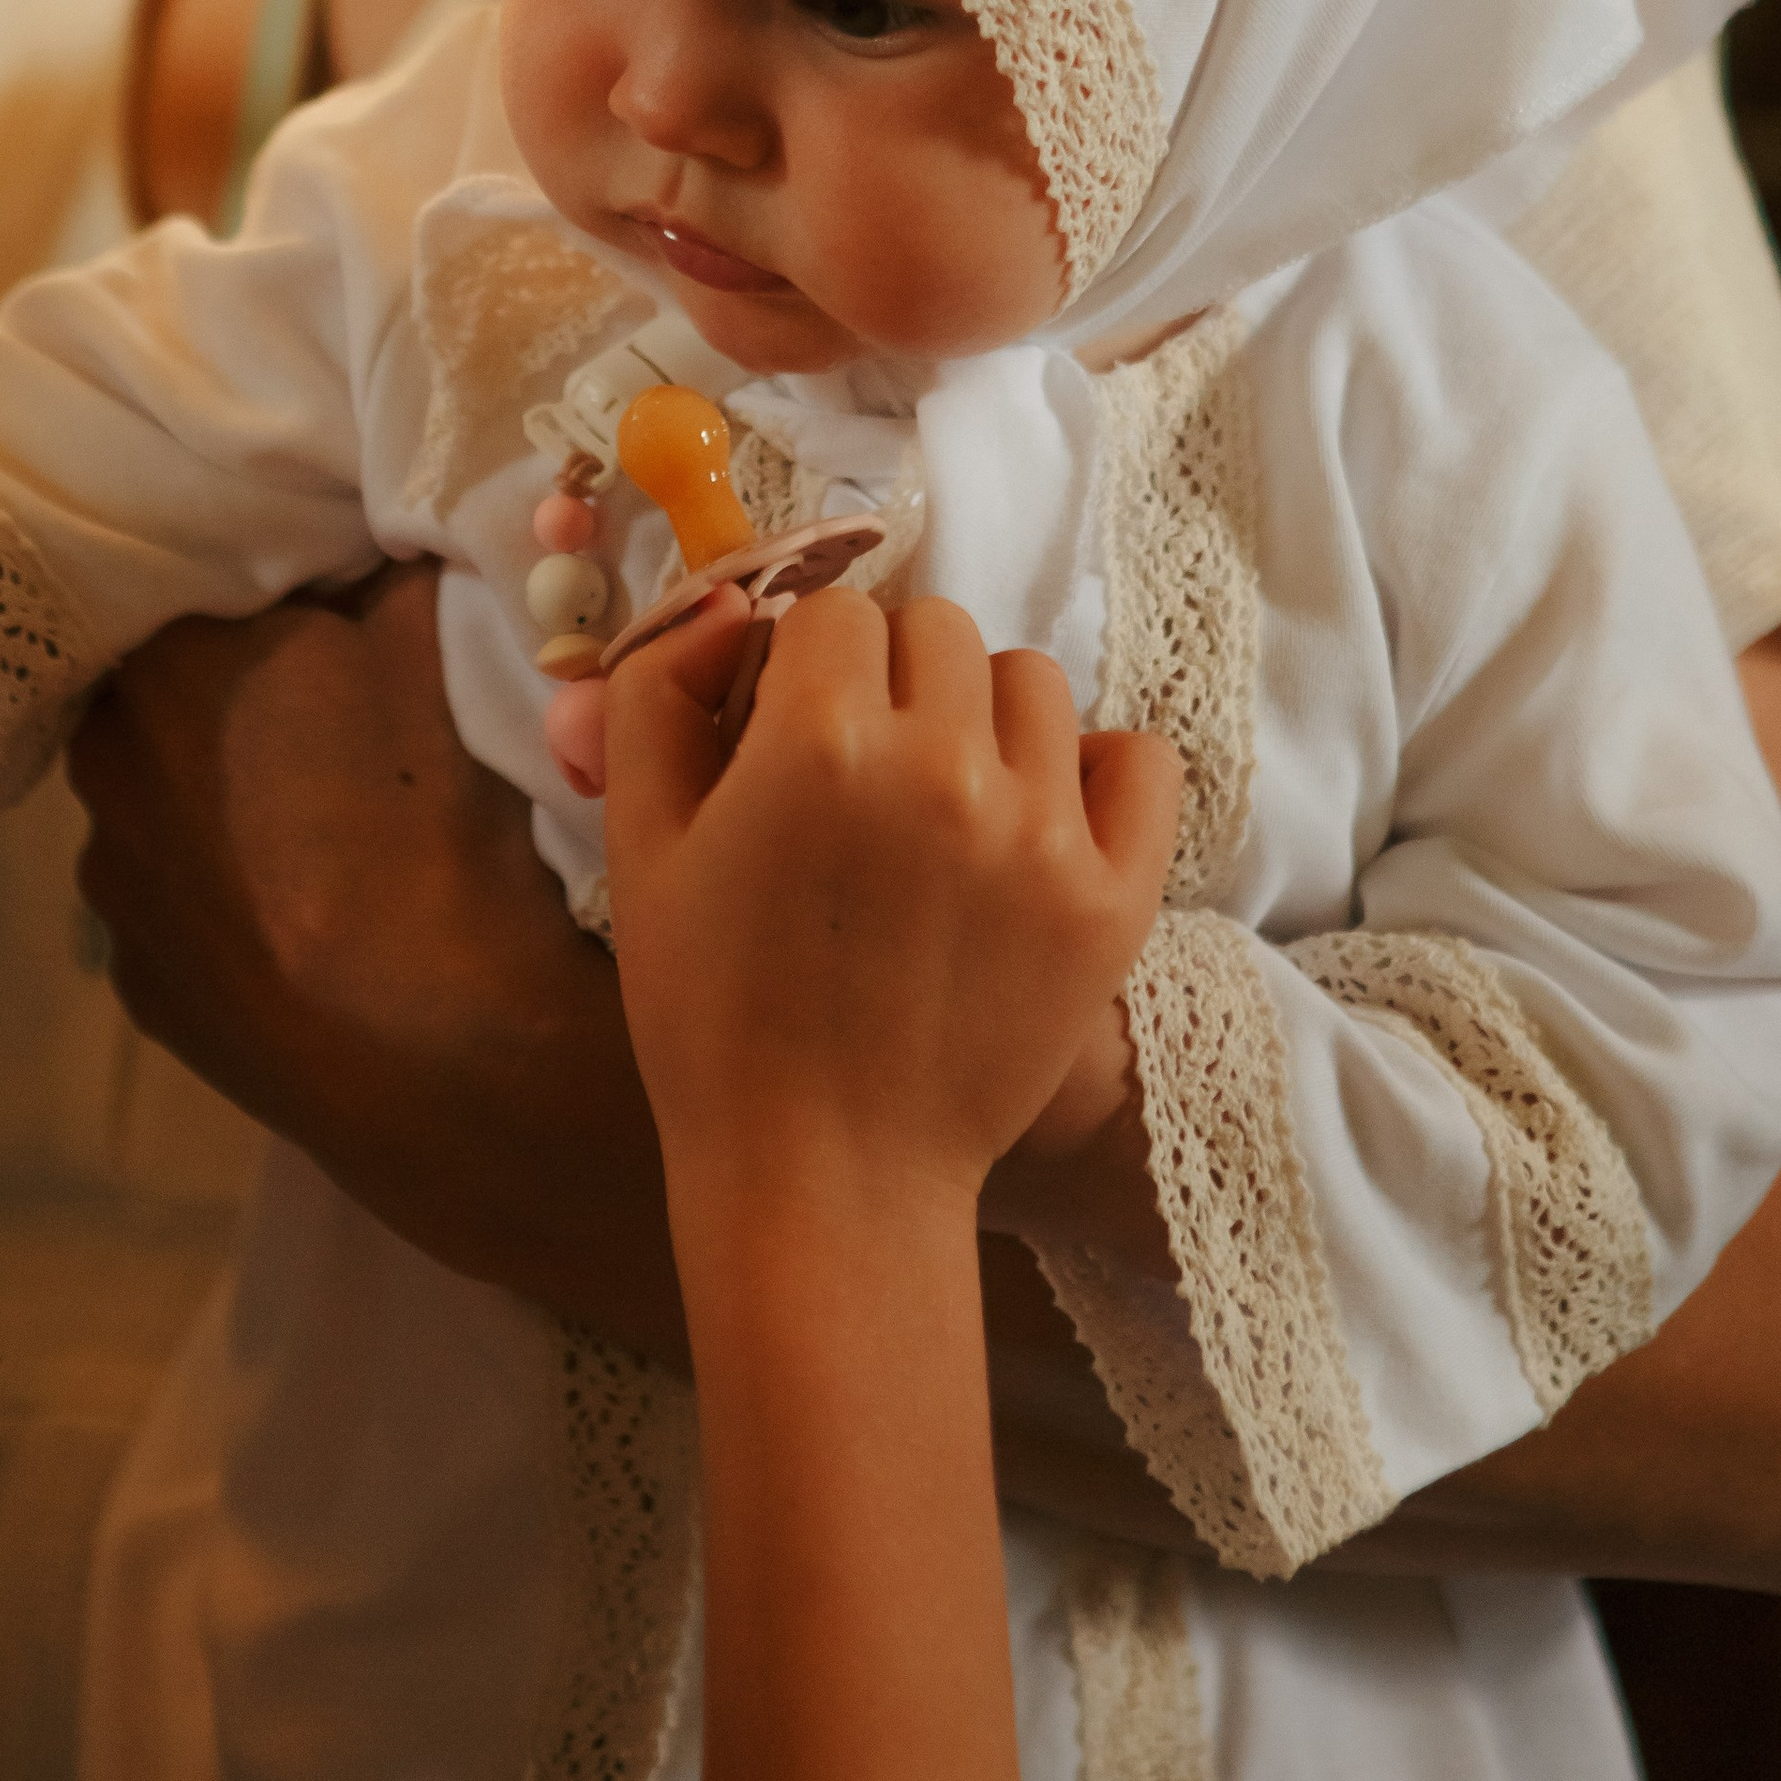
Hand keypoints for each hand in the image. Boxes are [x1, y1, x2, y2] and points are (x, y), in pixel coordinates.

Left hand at [66, 570, 687, 1341]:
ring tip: (328, 814)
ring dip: (222, 793)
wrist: (444, 1044)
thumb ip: (393, 559)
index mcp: (158, 663)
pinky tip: (311, 905)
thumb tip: (386, 517)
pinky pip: (182, 907)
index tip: (322, 593)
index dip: (258, 581)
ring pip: (164, 803)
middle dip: (231, 684)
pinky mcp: (146, 995)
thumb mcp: (435, 633)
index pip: (185, 577)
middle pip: (162, 690)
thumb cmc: (437, 809)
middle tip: (331, 696)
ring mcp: (115, 896)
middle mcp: (102, 769)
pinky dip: (230, 894)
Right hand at [604, 590, 1182, 1210]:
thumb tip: (729, 600)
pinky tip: (1037, 823)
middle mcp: (941, 768)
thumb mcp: (641, 843)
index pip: (833, 612)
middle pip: (935, 629)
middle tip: (860, 778)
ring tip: (942, 809)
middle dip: (889, 682)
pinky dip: (1096, 772)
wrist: (822, 1180)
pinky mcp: (1114, 898)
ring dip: (982, 720)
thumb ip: (662, 691)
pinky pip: (1139, 759)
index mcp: (818, 742)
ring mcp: (1041, 833)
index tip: (788, 738)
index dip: (800, 668)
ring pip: (1031, 682)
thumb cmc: (712, 1015)